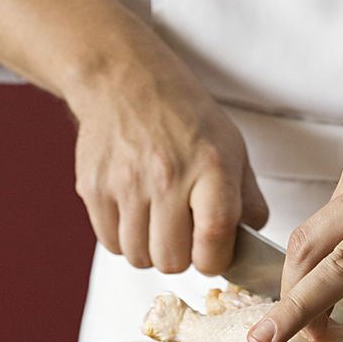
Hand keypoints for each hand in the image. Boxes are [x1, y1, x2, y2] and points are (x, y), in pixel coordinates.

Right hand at [68, 62, 268, 273]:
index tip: (213, 253)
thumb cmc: (186, 117)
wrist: (125, 81)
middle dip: (182, 257)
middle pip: (171, 260)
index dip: (216, 260)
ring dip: (151, 249)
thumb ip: (247, 201)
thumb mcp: (233, 147)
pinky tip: (135, 212)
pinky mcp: (93, 188)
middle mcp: (167, 176)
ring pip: (138, 258)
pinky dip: (125, 238)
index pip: (214, 240)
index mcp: (211, 166)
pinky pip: (110, 243)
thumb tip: (249, 246)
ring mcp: (125, 183)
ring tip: (158, 221)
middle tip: (184, 235)